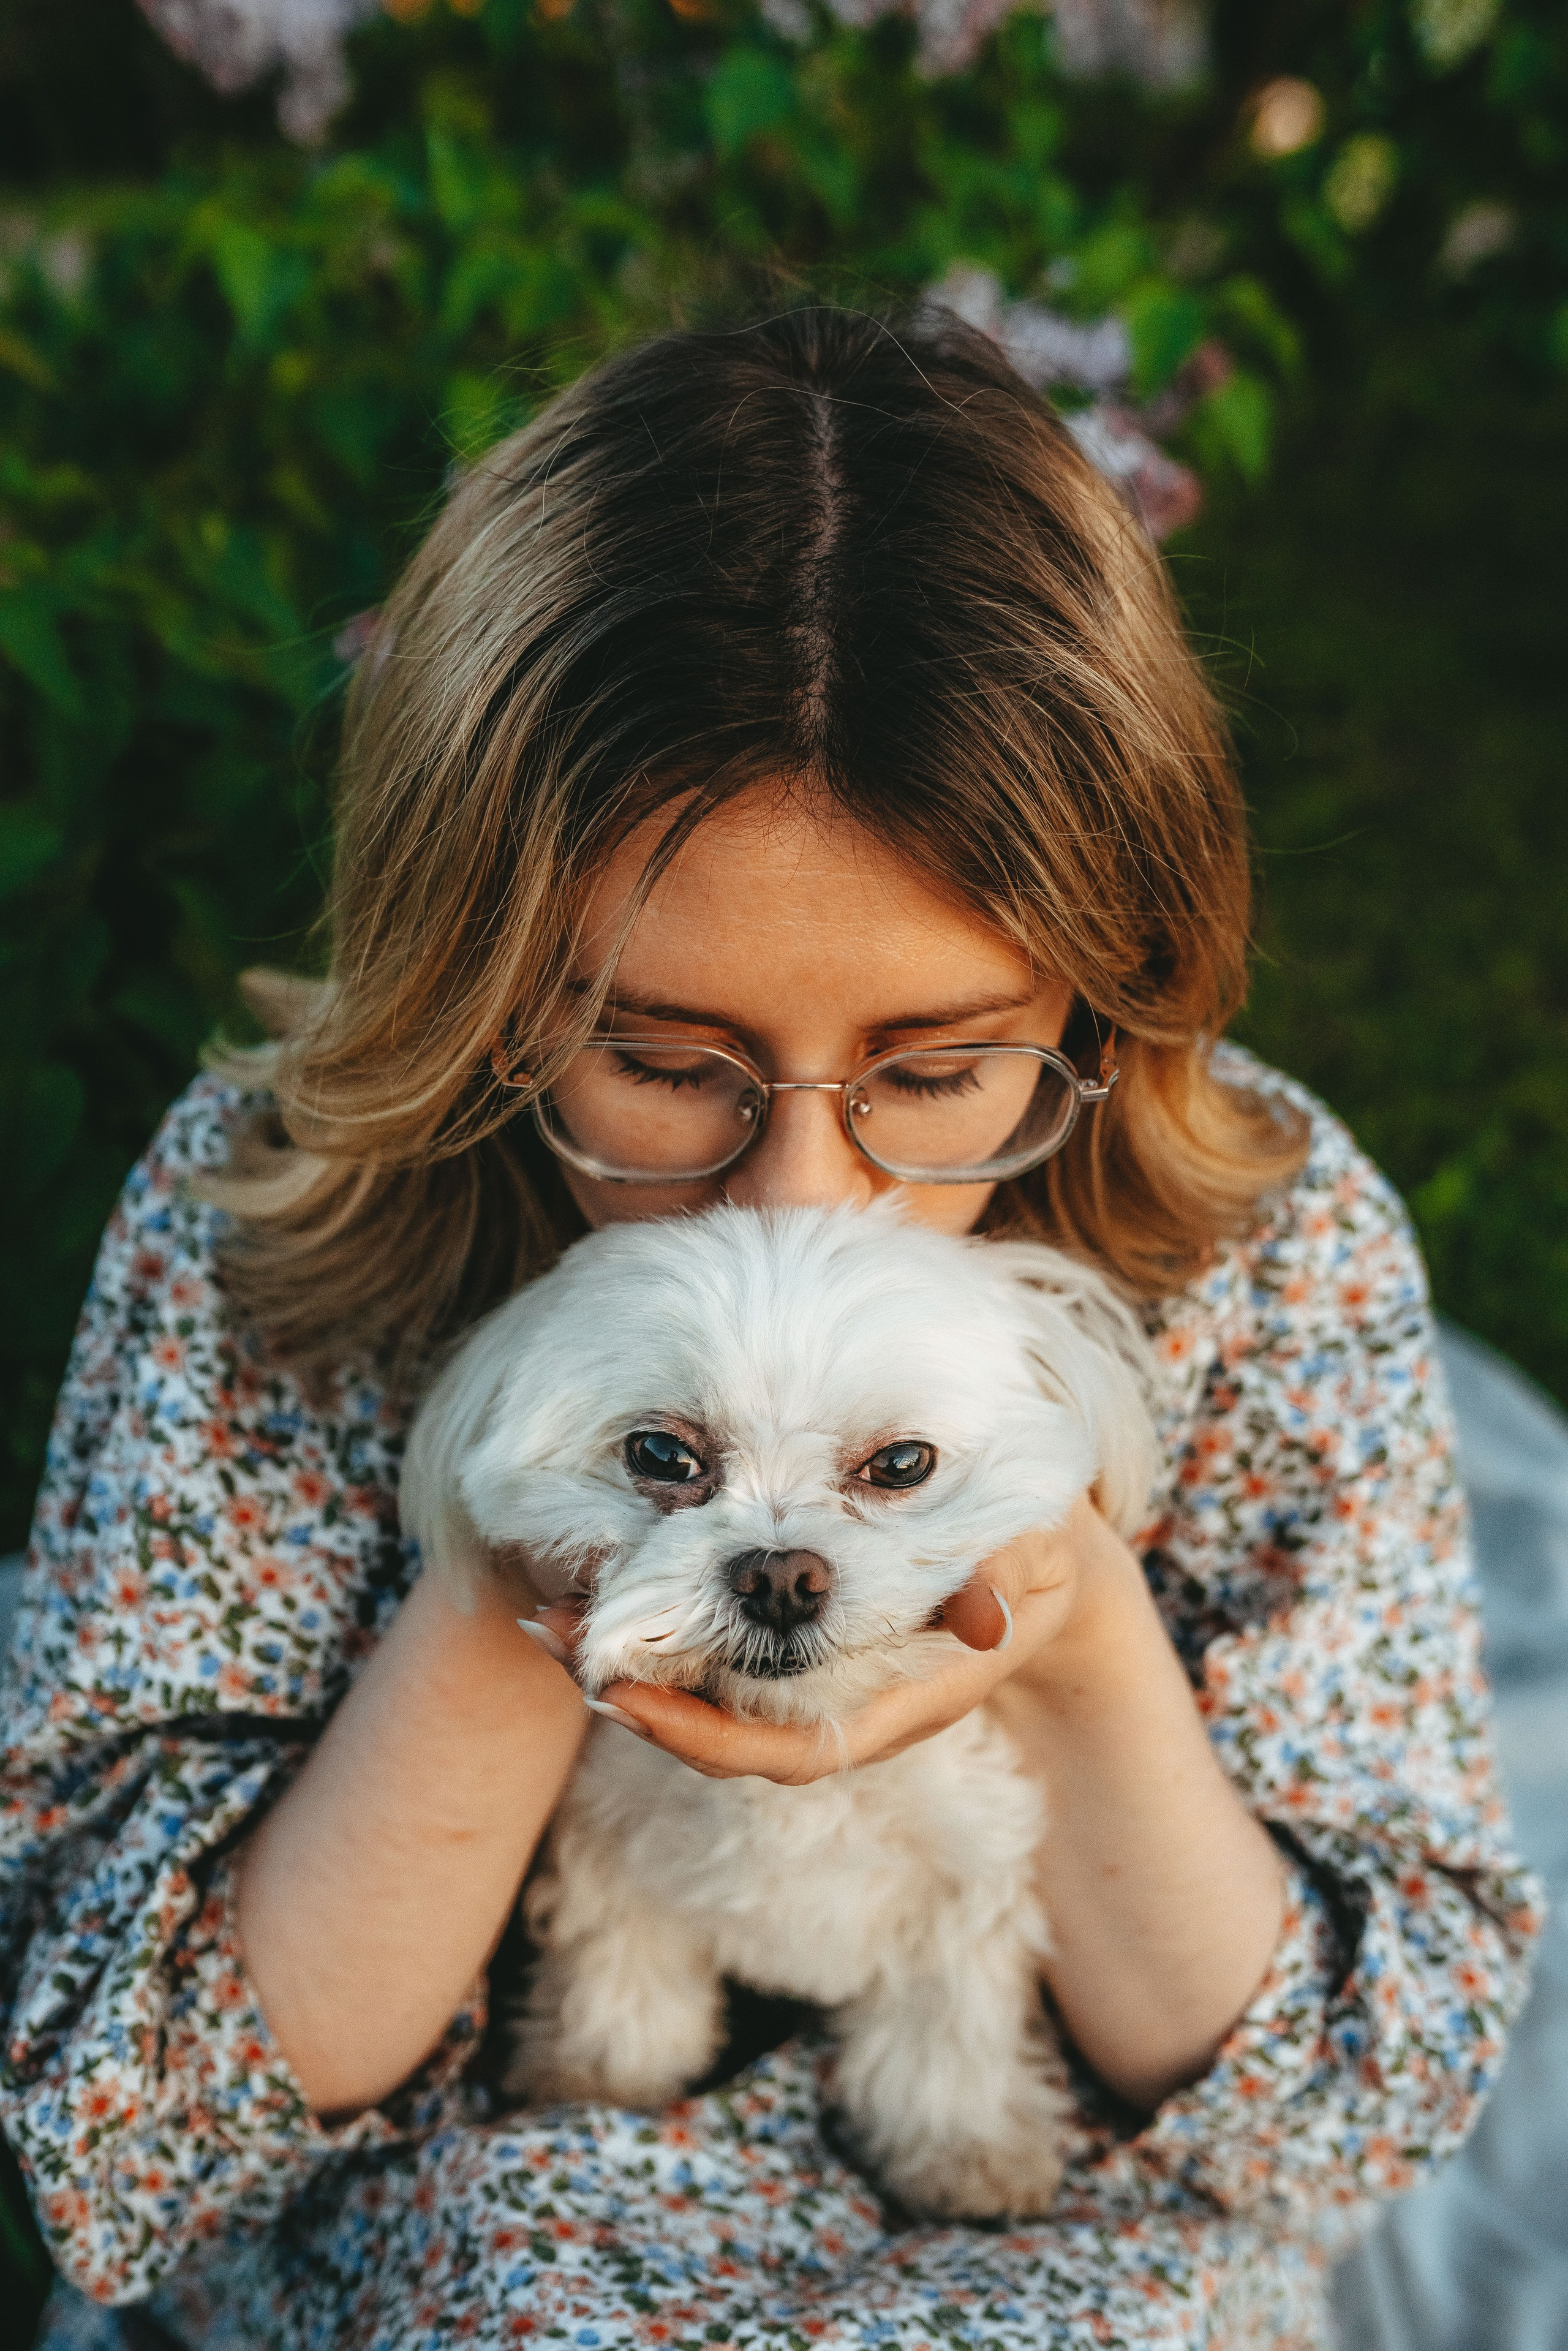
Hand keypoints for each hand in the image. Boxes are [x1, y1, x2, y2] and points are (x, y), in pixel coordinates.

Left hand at [521, 1493, 1113, 1784]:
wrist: (1039, 1552)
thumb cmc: (1035, 1551)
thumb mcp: (1035, 1555)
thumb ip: (1009, 1579)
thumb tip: (982, 1619)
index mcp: (892, 1703)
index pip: (783, 1753)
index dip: (703, 1739)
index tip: (627, 1702)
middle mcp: (841, 1703)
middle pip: (721, 1735)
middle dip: (634, 1698)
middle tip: (551, 1637)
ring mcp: (815, 1676)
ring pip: (707, 1697)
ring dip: (630, 1661)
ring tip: (550, 1616)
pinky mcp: (797, 1639)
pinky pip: (716, 1656)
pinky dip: (659, 1629)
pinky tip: (607, 1589)